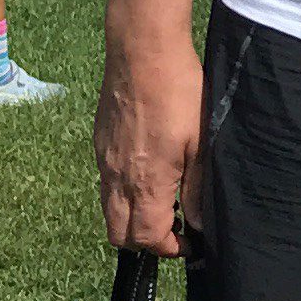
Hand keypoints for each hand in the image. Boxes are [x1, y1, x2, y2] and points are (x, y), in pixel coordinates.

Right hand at [97, 34, 201, 254]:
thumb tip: (200, 223)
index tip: (189, 243)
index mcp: (145, 182)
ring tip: (162, 202)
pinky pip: (104, 184)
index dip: (168, 249)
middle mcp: (117, 178)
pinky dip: (122, 194)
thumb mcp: (201, 144)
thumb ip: (198, 189)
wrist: (142, 51)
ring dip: (132, 218)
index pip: (146, 239)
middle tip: (174, 228)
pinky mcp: (99, 143)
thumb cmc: (179, 93)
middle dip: (145, 242)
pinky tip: (147, 175)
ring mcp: (103, 160)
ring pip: (109, 210)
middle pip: (119, 235)